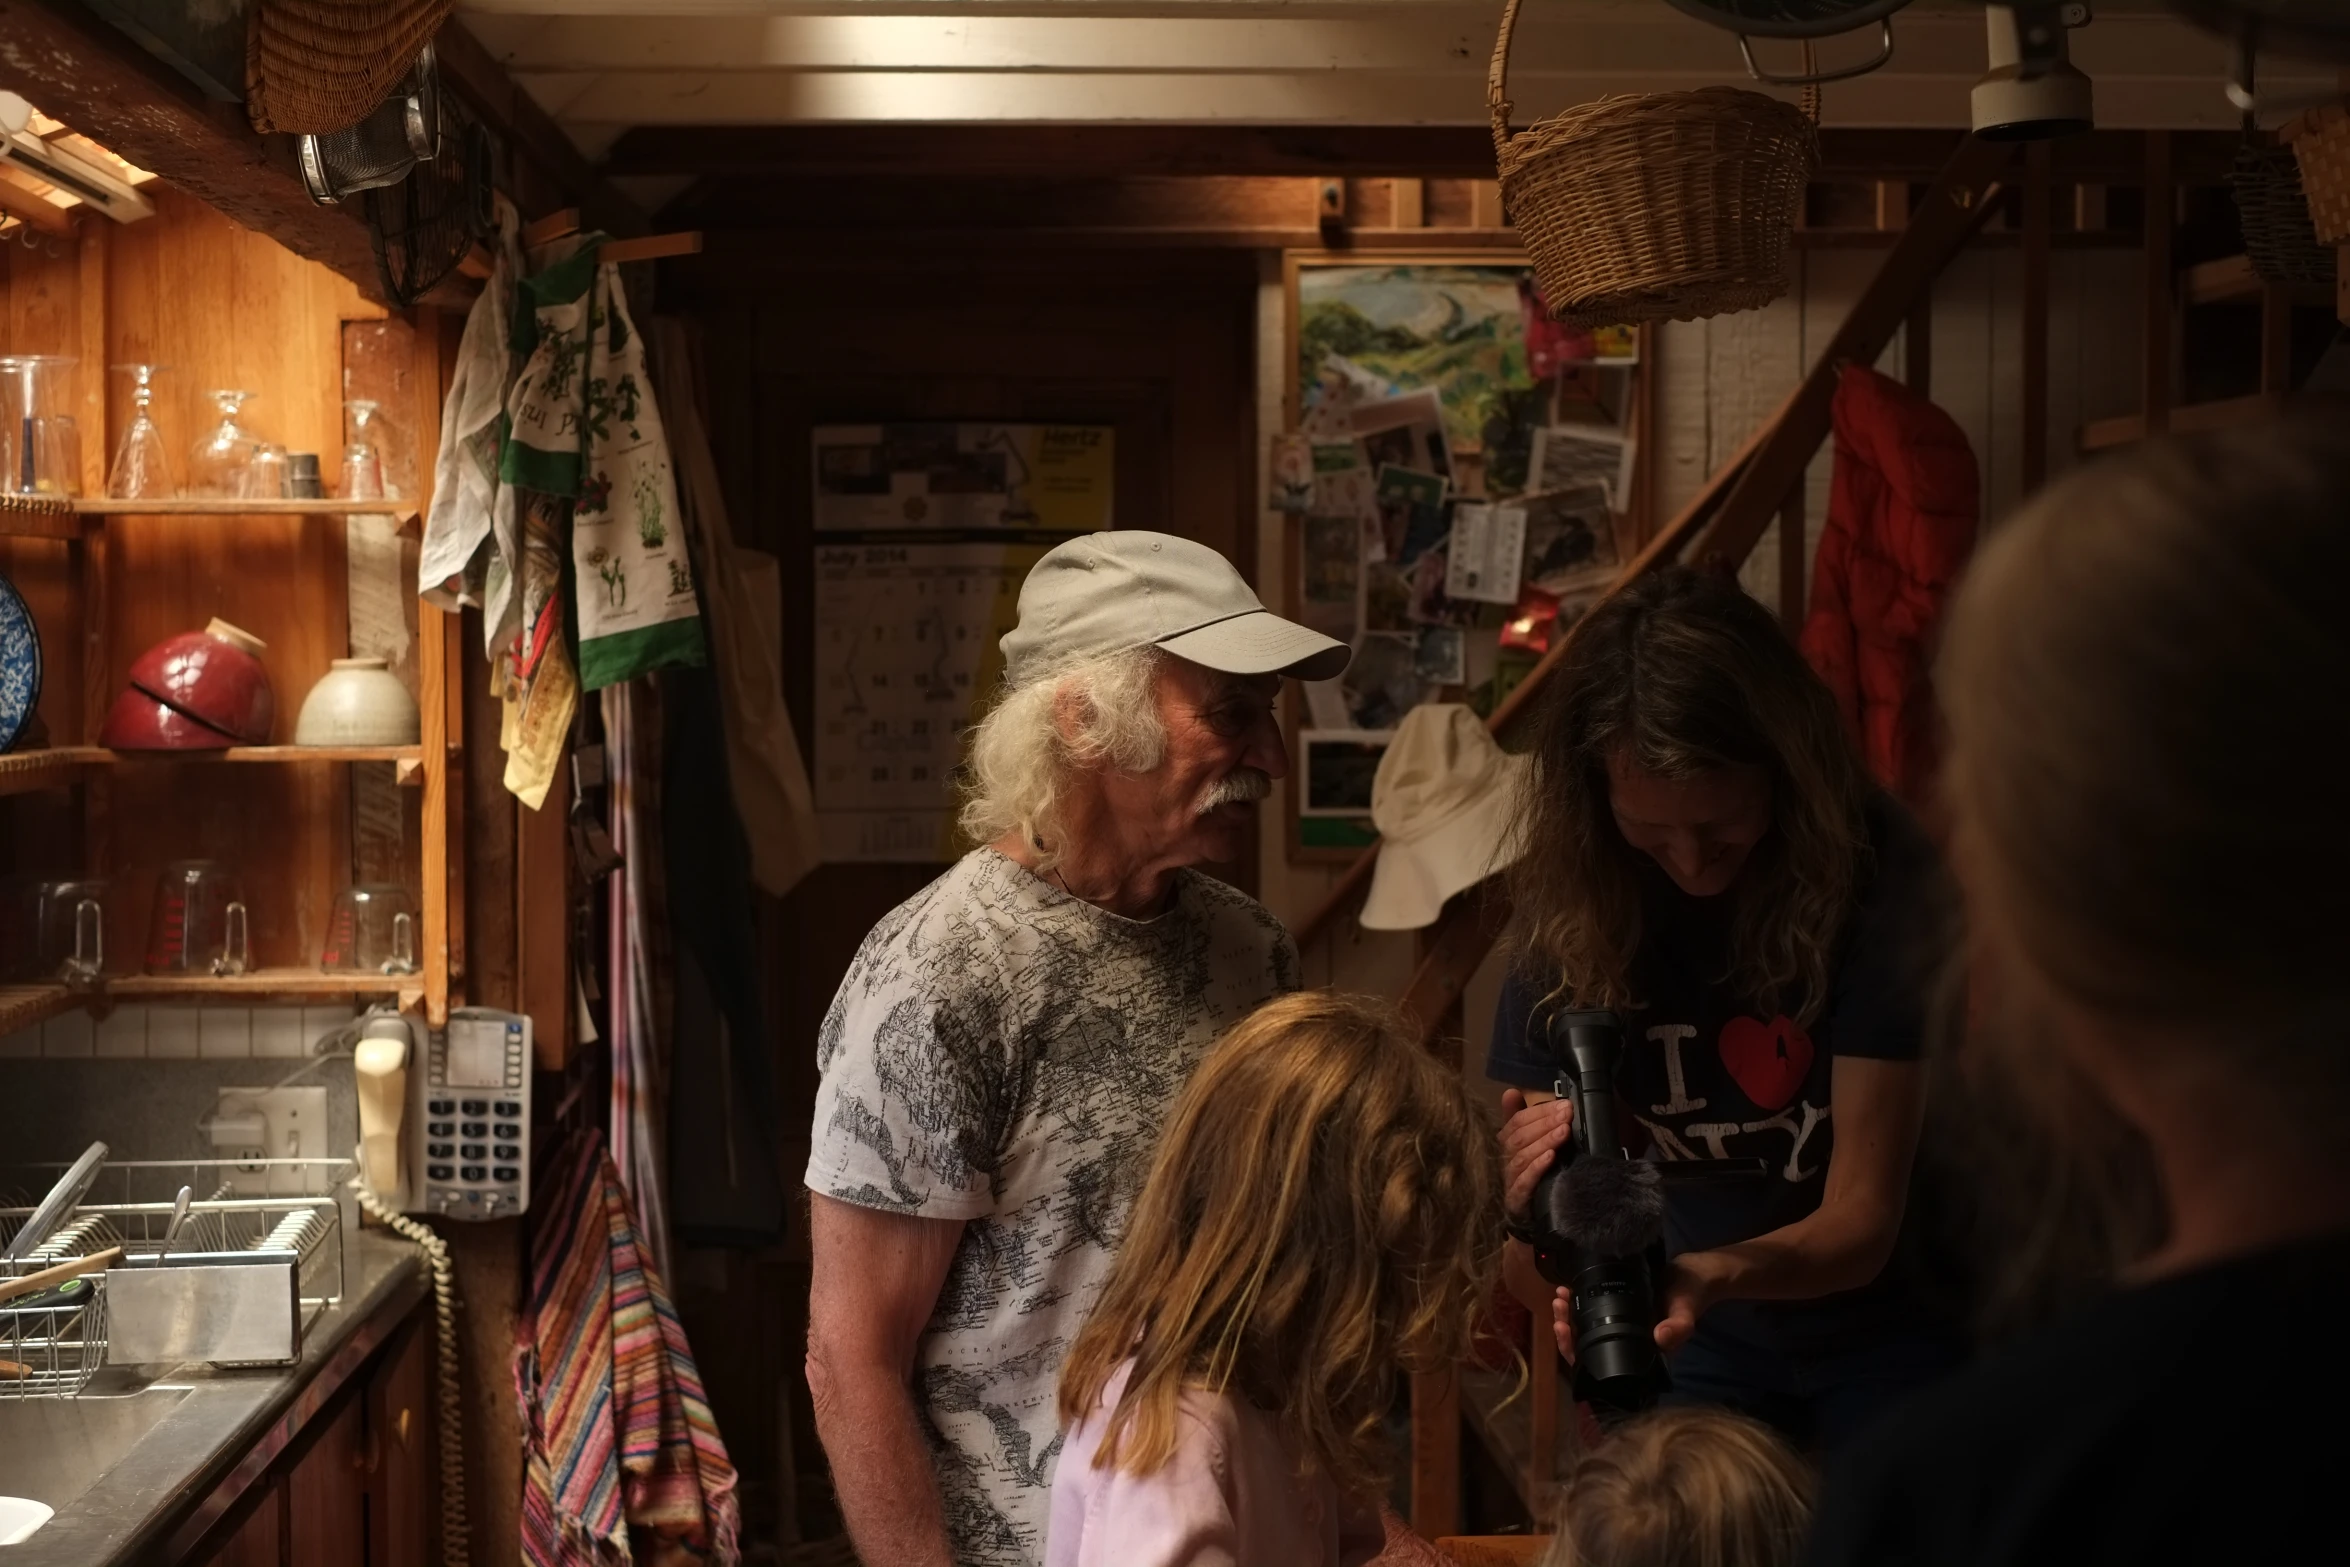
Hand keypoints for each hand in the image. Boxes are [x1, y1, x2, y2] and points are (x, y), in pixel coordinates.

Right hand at [1499, 1088, 1573, 1218]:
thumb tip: (1510, 1091)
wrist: (1529, 1217)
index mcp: (1505, 1143)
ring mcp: (1507, 1181)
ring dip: (1544, 1142)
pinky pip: (1523, 1182)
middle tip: (1567, 1114)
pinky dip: (1537, 1168)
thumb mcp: (1528, 1144)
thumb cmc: (1529, 1175)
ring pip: (1522, 1157)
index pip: (1517, 1121)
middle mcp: (1502, 1160)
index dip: (1539, 1112)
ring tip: (1563, 1132)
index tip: (1564, 1105)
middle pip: (1519, 1137)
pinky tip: (1551, 1157)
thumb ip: (1522, 1118)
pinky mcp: (1515, 1200)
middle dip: (1545, 1123)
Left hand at [1549, 1254, 1728, 1364]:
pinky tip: (1569, 1287)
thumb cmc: (1692, 1296)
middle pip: (1586, 1347)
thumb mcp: (1686, 1311)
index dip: (1577, 1352)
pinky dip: (1578, 1302)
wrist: (1695, 1274)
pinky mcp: (1617, 1309)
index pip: (1601, 1364)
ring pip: (1585, 1329)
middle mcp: (1625, 1343)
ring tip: (1560, 1295)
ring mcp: (1620, 1326)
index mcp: (1637, 1354)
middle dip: (1566, 1330)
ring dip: (1568, 1314)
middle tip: (1559, 1306)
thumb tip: (1660, 1339)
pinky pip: (1592, 1312)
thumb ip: (1678, 1327)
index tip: (1565, 1330)